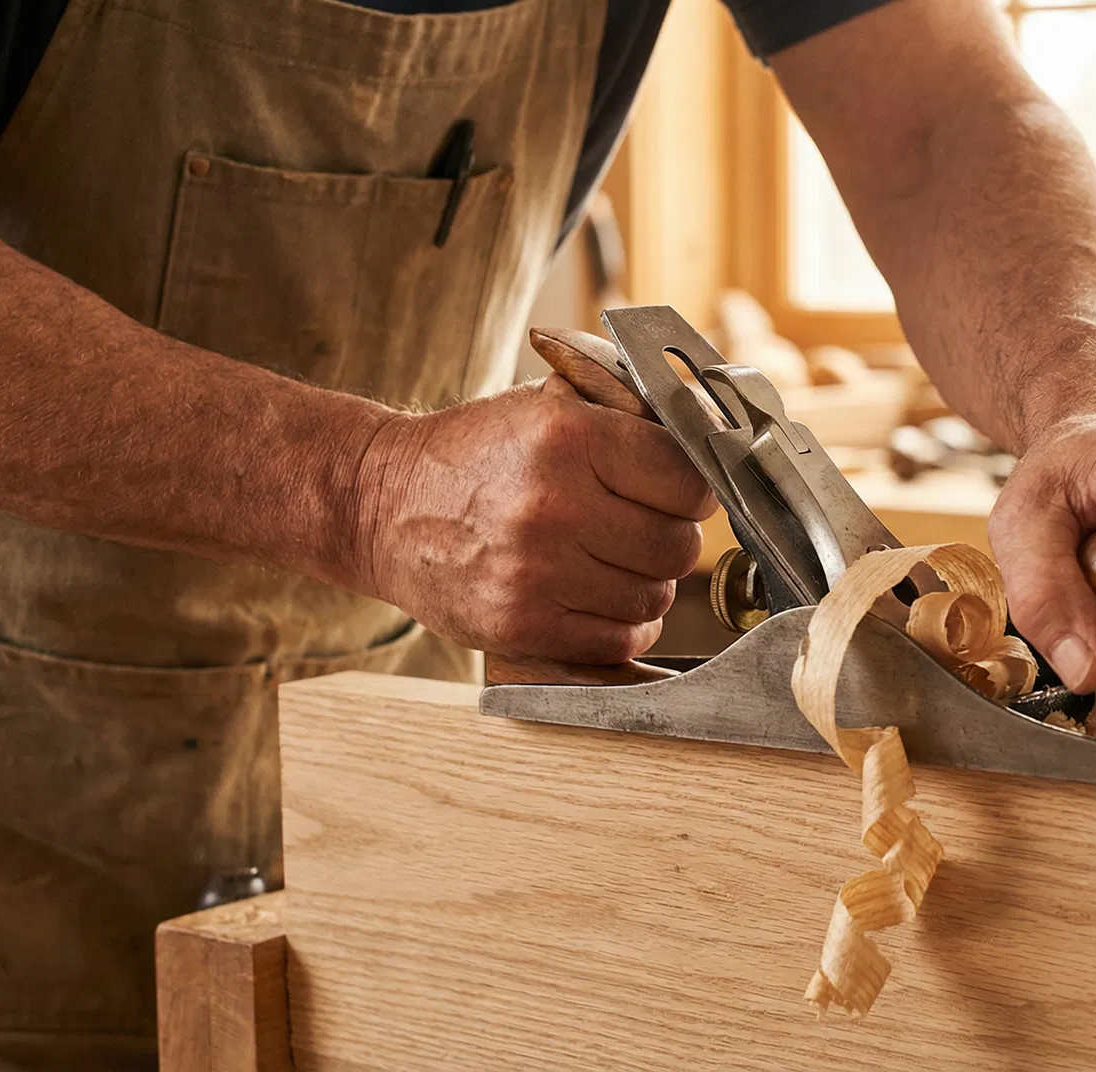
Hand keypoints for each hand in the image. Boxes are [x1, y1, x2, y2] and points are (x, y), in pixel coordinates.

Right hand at [352, 356, 714, 663]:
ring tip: (613, 562)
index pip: (686, 479)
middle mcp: (553, 505)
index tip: (680, 493)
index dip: (693, 490)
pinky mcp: (520, 626)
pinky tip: (602, 600)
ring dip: (646, 584)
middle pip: (676, 545)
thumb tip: (716, 447)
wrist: (380, 504)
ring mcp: (535, 573)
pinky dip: (624, 625)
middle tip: (644, 529)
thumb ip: (627, 425)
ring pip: (653, 597)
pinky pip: (618, 640)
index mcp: (568, 437)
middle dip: (671, 538)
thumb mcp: (546, 409)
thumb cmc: (473, 454)